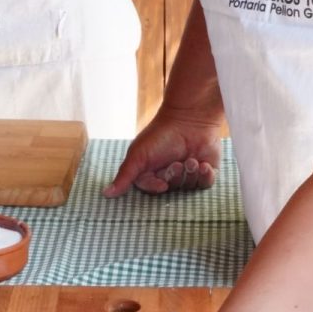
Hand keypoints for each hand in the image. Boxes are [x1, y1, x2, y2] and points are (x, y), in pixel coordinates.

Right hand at [104, 109, 221, 196]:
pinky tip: (203, 164)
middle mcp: (170, 175)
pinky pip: (206, 184)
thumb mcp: (138, 155)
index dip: (157, 187)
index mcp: (152, 173)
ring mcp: (189, 173)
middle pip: (172, 190)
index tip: (162, 183)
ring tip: (191, 160)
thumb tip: (105, 194)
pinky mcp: (207, 170)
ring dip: (190, 174)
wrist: (190, 117)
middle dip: (174, 177)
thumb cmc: (161, 134)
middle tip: (176, 163)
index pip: (152, 190)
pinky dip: (205, 176)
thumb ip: (124, 176)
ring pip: (189, 187)